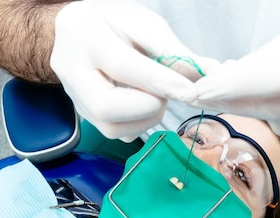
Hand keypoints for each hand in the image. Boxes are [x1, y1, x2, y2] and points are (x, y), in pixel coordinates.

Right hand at [51, 0, 217, 140]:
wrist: (78, 33)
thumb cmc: (112, 24)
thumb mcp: (142, 23)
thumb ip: (171, 50)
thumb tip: (208, 72)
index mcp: (84, 34)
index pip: (122, 66)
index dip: (160, 82)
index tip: (190, 92)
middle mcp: (70, 69)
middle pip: (106, 106)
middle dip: (147, 107)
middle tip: (166, 95)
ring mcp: (74, 96)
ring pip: (110, 127)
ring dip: (145, 119)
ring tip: (156, 97)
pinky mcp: (83, 114)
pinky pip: (113, 132)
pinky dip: (136, 124)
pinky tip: (143, 105)